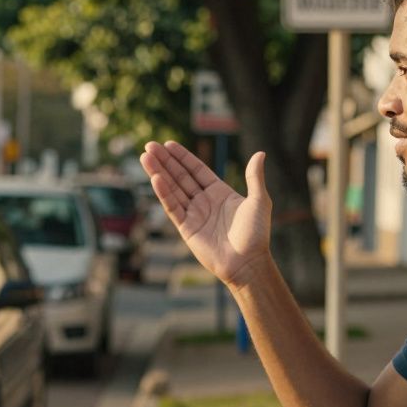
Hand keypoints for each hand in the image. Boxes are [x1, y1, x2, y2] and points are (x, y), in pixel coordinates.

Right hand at [140, 141, 271, 287]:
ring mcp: (194, 215)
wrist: (247, 262)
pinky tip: (155, 178)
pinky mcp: (187, 229)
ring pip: (173, 189)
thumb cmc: (256, 234)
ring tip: (145, 157)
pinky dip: (164, 193)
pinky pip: (173, 207)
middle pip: (181, 177)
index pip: (197, 170)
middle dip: (165, 161)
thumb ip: (254, 177)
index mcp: (220, 193)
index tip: (168, 144)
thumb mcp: (259, 201)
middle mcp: (204, 202)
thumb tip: (261, 153)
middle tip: (150, 146)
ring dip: (159, 173)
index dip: (183, 157)